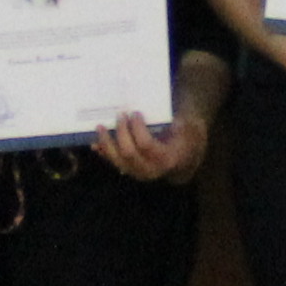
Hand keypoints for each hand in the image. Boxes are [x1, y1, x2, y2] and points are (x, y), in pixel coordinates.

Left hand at [96, 105, 210, 182]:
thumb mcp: (190, 130)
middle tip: (120, 115)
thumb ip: (182, 124)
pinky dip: (103, 152)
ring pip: (117, 160)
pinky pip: (113, 162)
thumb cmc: (185, 138)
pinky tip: (95, 142)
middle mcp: (150, 169)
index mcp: (166, 159)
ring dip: (106, 143)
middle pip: (128, 152)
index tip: (135, 113)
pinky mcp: (129, 171)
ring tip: (100, 126)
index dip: (138, 128)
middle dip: (121, 132)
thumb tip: (173, 121)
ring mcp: (137, 172)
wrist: (182, 158)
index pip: (146, 144)